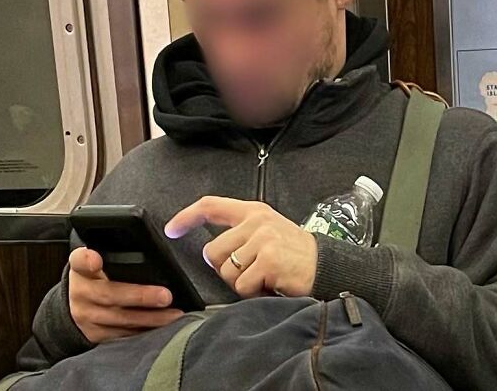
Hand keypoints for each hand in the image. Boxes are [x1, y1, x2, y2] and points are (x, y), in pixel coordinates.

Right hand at [68, 247, 183, 342]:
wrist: (74, 306)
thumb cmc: (94, 276)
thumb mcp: (95, 259)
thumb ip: (111, 251)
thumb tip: (147, 243)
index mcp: (81, 269)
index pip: (80, 261)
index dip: (87, 260)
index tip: (96, 260)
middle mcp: (81, 293)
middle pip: (109, 295)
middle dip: (140, 297)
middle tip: (165, 296)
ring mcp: (87, 317)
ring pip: (119, 320)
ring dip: (148, 319)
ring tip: (172, 315)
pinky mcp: (95, 335)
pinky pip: (121, 335)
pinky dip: (142, 332)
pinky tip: (160, 329)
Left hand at [165, 197, 317, 298]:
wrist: (325, 266)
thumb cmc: (292, 253)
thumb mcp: (267, 231)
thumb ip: (240, 233)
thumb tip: (208, 251)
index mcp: (252, 211)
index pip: (211, 206)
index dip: (187, 217)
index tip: (171, 229)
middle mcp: (256, 220)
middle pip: (212, 251)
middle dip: (225, 269)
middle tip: (250, 271)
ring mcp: (262, 238)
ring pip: (226, 271)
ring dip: (241, 282)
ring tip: (262, 276)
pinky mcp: (268, 259)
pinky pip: (241, 285)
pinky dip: (253, 292)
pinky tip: (270, 283)